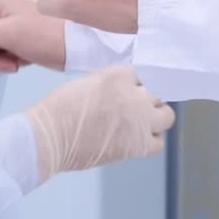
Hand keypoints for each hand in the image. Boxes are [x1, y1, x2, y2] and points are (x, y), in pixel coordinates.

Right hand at [26, 66, 175, 178]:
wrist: (51, 137)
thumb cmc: (61, 109)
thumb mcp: (89, 82)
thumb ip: (112, 84)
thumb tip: (124, 92)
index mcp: (119, 75)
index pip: (142, 74)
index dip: (136, 84)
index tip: (130, 91)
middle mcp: (135, 95)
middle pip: (158, 92)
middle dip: (149, 98)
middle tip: (136, 107)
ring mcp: (139, 120)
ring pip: (167, 115)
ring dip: (156, 117)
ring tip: (141, 123)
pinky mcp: (138, 145)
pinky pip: (158, 143)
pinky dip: (151, 141)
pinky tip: (138, 140)